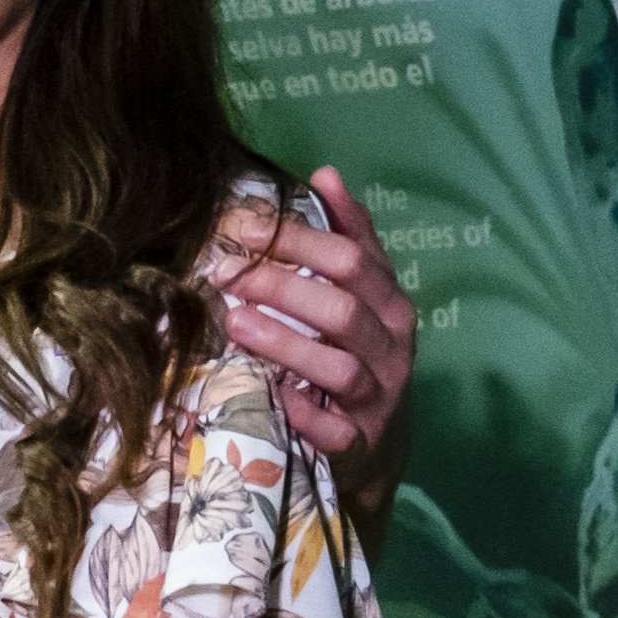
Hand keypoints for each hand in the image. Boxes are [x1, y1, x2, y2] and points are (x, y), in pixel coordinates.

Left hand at [212, 167, 416, 473]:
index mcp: (390, 304)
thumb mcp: (360, 294)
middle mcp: (392, 348)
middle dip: (282, 286)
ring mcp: (378, 398)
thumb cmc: (356, 353)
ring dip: (284, 343)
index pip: (351, 260)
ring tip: (234, 321)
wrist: (376, 442)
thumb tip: (327, 174)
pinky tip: (269, 393)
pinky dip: (303, 413)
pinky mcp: (358, 443)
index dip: (297, 240)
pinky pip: (334, 430)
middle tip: (225, 272)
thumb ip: (348, 237)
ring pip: (338, 368)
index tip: (242, 227)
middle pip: (342, 309)